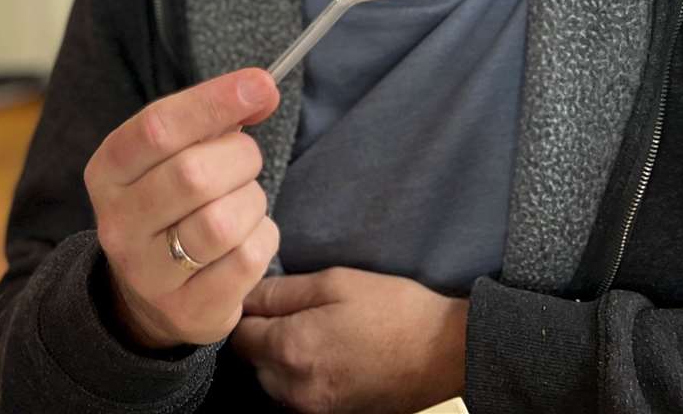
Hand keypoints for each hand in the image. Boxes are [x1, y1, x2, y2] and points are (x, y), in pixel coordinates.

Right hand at [83, 68, 280, 349]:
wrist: (146, 295)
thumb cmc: (170, 205)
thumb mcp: (171, 156)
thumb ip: (211, 119)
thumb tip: (261, 90)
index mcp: (108, 172)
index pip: (157, 128)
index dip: (214, 101)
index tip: (261, 84)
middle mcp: (118, 224)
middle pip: (194, 174)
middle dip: (240, 157)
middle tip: (246, 159)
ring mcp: (149, 274)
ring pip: (223, 222)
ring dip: (253, 201)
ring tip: (244, 202)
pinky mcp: (189, 310)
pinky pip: (247, 260)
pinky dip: (263, 238)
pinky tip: (248, 237)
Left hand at [232, 268, 467, 413]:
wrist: (444, 353)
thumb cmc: (392, 309)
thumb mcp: (335, 282)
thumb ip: (282, 291)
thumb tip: (245, 294)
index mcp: (291, 348)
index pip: (238, 331)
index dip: (248, 308)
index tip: (267, 296)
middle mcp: (293, 387)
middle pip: (251, 359)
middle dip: (264, 334)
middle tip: (296, 310)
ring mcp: (310, 408)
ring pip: (270, 379)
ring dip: (280, 357)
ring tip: (315, 332)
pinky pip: (293, 395)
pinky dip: (299, 375)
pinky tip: (327, 354)